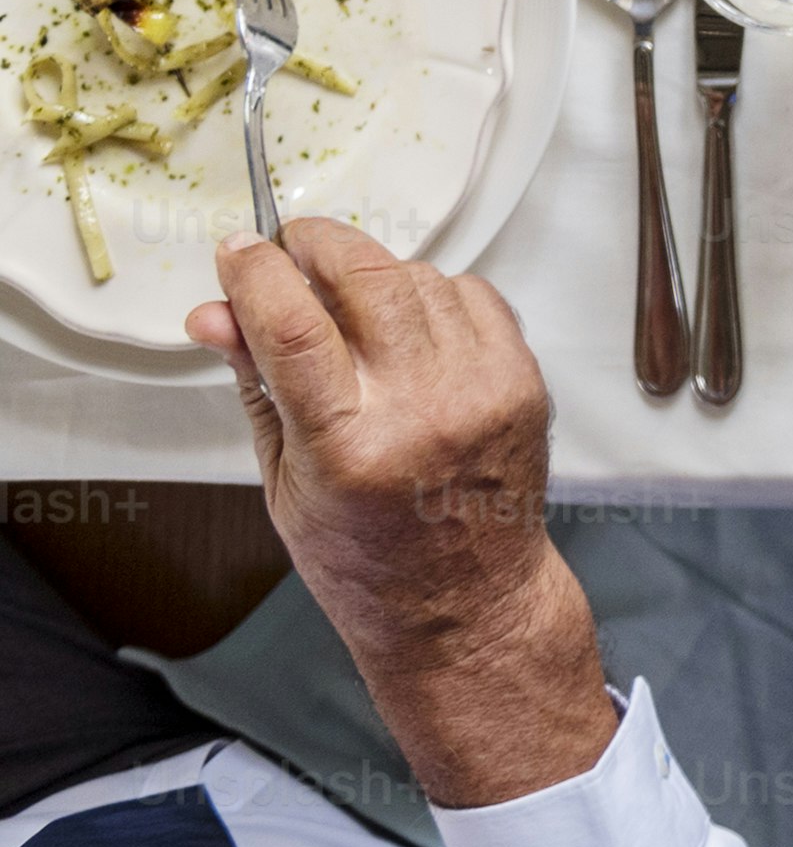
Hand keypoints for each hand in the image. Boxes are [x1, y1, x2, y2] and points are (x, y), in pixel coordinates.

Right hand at [193, 225, 614, 809]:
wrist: (467, 602)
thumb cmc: (364, 559)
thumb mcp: (283, 484)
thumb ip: (255, 387)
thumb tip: (215, 312)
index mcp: (350, 449)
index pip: (296, 328)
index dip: (259, 274)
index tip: (238, 250)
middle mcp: (425, 410)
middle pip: (368, 278)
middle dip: (319, 244)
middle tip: (289, 247)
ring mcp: (483, 390)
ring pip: (420, 279)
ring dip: (371, 273)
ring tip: (343, 303)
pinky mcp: (523, 380)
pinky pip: (472, 296)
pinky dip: (431, 294)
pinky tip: (406, 325)